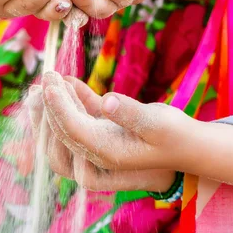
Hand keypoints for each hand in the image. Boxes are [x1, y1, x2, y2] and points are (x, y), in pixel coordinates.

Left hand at [37, 71, 193, 191]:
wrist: (188, 148)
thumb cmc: (176, 136)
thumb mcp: (158, 123)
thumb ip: (131, 113)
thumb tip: (107, 102)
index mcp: (108, 153)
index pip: (72, 130)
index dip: (58, 106)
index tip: (49, 82)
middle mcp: (97, 156)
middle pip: (59, 135)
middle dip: (48, 106)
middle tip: (45, 76)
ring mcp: (96, 147)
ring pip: (61, 131)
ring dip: (53, 106)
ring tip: (49, 79)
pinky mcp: (101, 136)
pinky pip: (77, 122)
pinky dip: (70, 103)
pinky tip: (69, 82)